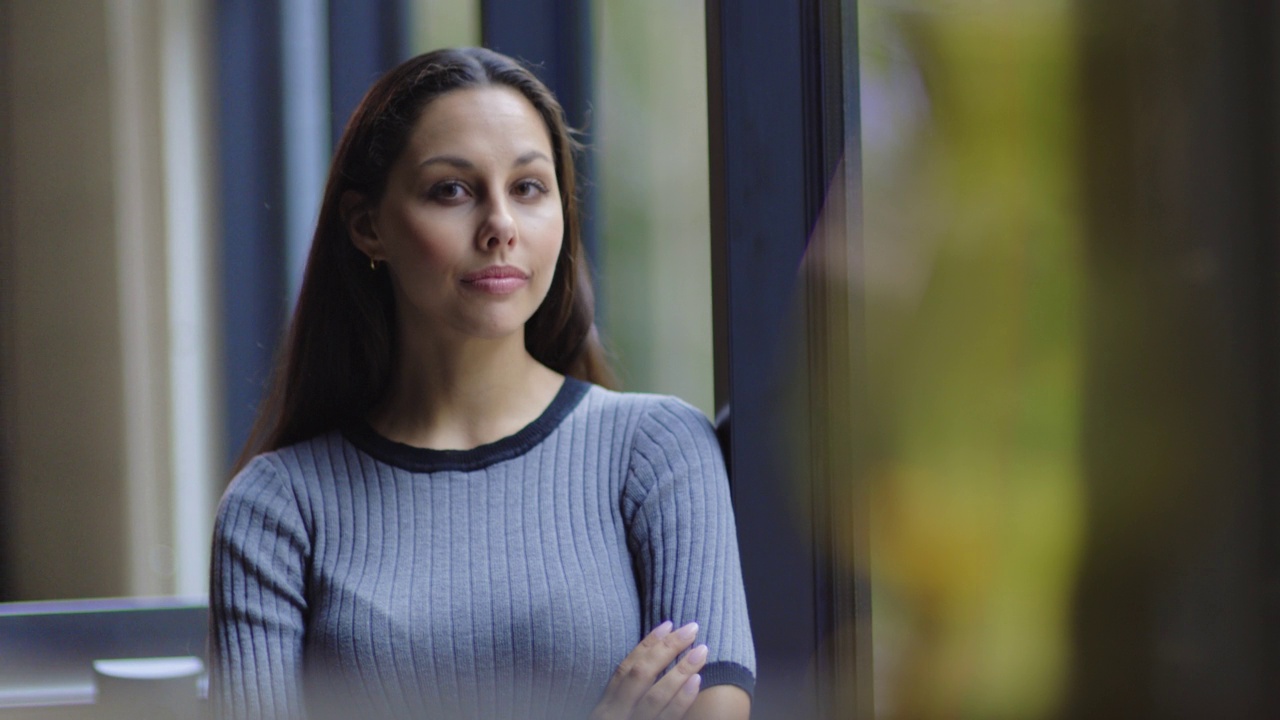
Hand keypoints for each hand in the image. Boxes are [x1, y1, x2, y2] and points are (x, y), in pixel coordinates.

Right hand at [590, 621, 708, 719]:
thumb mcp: (613, 716)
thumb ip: (626, 699)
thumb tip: (653, 666)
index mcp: (605, 706)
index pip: (625, 669)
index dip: (647, 645)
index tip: (669, 624)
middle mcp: (614, 714)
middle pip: (640, 675)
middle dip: (667, 649)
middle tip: (692, 629)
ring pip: (655, 696)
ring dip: (680, 671)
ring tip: (701, 651)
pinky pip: (666, 719)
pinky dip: (681, 701)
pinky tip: (696, 682)